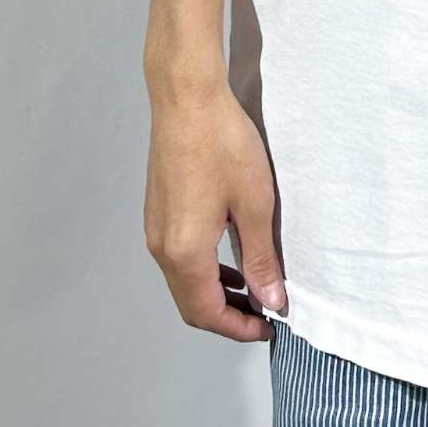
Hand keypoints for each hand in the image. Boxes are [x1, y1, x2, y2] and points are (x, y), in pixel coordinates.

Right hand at [144, 85, 283, 342]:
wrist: (186, 98)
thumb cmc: (223, 145)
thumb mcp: (254, 203)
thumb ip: (261, 258)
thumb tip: (271, 300)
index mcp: (185, 252)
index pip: (207, 312)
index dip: (238, 328)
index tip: (269, 326)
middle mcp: (162, 248)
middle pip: (190, 303)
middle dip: (226, 315)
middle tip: (264, 310)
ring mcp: (155, 229)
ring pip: (183, 281)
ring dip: (214, 292)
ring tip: (253, 286)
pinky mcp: (157, 211)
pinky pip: (178, 257)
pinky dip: (203, 269)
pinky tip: (230, 255)